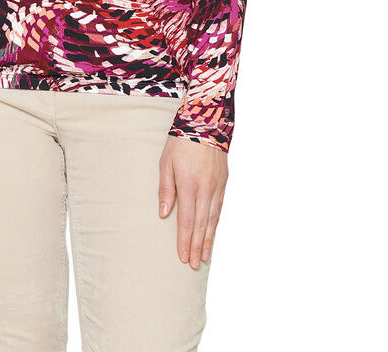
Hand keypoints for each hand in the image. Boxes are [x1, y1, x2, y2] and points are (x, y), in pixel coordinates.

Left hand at [158, 135, 227, 267]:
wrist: (206, 123)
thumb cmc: (181, 142)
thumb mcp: (166, 162)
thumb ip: (165, 189)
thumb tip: (163, 214)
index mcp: (189, 185)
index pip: (186, 220)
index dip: (185, 241)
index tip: (183, 257)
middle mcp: (205, 189)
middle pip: (201, 225)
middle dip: (197, 246)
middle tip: (194, 265)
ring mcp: (216, 186)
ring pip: (213, 219)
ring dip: (208, 239)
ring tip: (205, 256)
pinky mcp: (223, 182)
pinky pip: (220, 208)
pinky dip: (216, 223)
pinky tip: (213, 232)